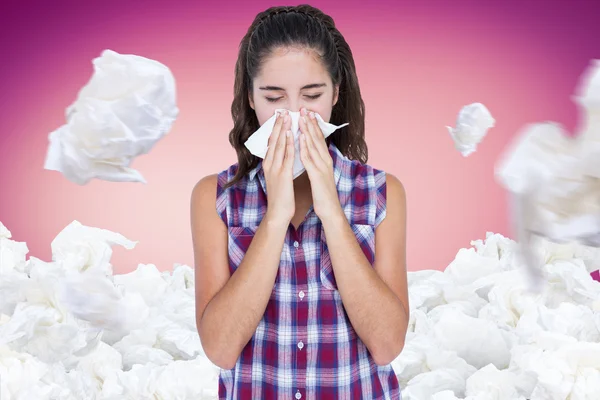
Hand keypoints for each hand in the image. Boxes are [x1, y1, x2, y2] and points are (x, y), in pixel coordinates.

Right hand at [263, 110, 294, 225]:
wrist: (278, 213)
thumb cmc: (280, 196)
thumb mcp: (277, 177)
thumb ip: (278, 165)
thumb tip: (282, 155)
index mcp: (268, 164)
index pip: (271, 143)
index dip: (275, 129)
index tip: (279, 116)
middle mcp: (269, 164)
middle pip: (273, 140)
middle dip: (278, 125)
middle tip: (282, 111)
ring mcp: (275, 169)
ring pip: (278, 145)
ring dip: (282, 130)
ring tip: (286, 117)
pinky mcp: (282, 174)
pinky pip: (286, 156)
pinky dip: (288, 144)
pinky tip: (290, 134)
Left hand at [298, 108, 342, 220]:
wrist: (330, 209)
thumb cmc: (323, 193)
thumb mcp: (320, 174)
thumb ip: (317, 162)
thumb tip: (312, 152)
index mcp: (325, 160)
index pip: (319, 139)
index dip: (313, 126)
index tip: (307, 113)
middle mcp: (325, 160)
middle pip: (317, 138)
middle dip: (310, 123)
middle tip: (304, 109)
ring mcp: (322, 167)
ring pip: (313, 145)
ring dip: (307, 131)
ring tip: (301, 118)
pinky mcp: (318, 175)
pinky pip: (310, 159)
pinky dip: (305, 148)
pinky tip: (300, 139)